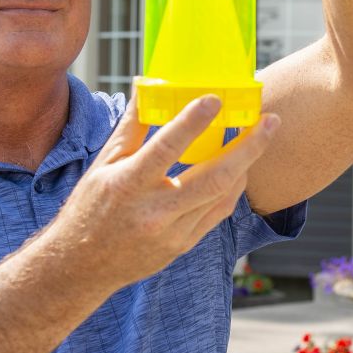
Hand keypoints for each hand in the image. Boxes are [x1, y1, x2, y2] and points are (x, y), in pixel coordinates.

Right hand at [45, 95, 280, 290]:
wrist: (82, 267)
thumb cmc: (89, 208)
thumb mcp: (103, 163)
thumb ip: (131, 126)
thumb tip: (147, 86)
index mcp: (129, 184)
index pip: (167, 147)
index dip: (193, 121)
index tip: (216, 99)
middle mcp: (154, 211)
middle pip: (213, 177)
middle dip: (248, 148)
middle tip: (269, 121)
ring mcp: (172, 233)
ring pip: (222, 197)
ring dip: (246, 166)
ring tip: (260, 138)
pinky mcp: (182, 246)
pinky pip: (217, 214)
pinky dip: (232, 189)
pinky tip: (240, 169)